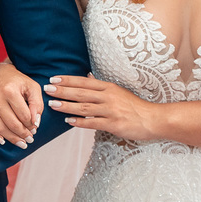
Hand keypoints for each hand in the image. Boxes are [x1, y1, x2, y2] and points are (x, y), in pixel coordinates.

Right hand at [0, 62, 39, 147]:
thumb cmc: (16, 80)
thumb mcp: (32, 87)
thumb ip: (37, 104)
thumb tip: (35, 123)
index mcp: (10, 90)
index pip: (24, 116)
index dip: (32, 125)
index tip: (35, 129)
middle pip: (12, 124)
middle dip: (23, 134)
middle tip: (30, 140)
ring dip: (11, 138)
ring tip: (21, 143)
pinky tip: (2, 140)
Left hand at [44, 74, 160, 141]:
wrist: (153, 119)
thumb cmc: (135, 107)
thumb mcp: (119, 92)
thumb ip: (102, 86)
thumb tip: (88, 78)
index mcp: (109, 88)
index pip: (84, 82)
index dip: (68, 80)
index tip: (54, 79)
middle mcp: (109, 97)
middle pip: (81, 93)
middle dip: (62, 91)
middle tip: (47, 89)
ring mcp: (111, 111)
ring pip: (84, 107)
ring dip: (67, 105)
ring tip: (52, 104)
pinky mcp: (113, 124)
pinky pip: (93, 123)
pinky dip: (80, 122)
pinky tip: (68, 121)